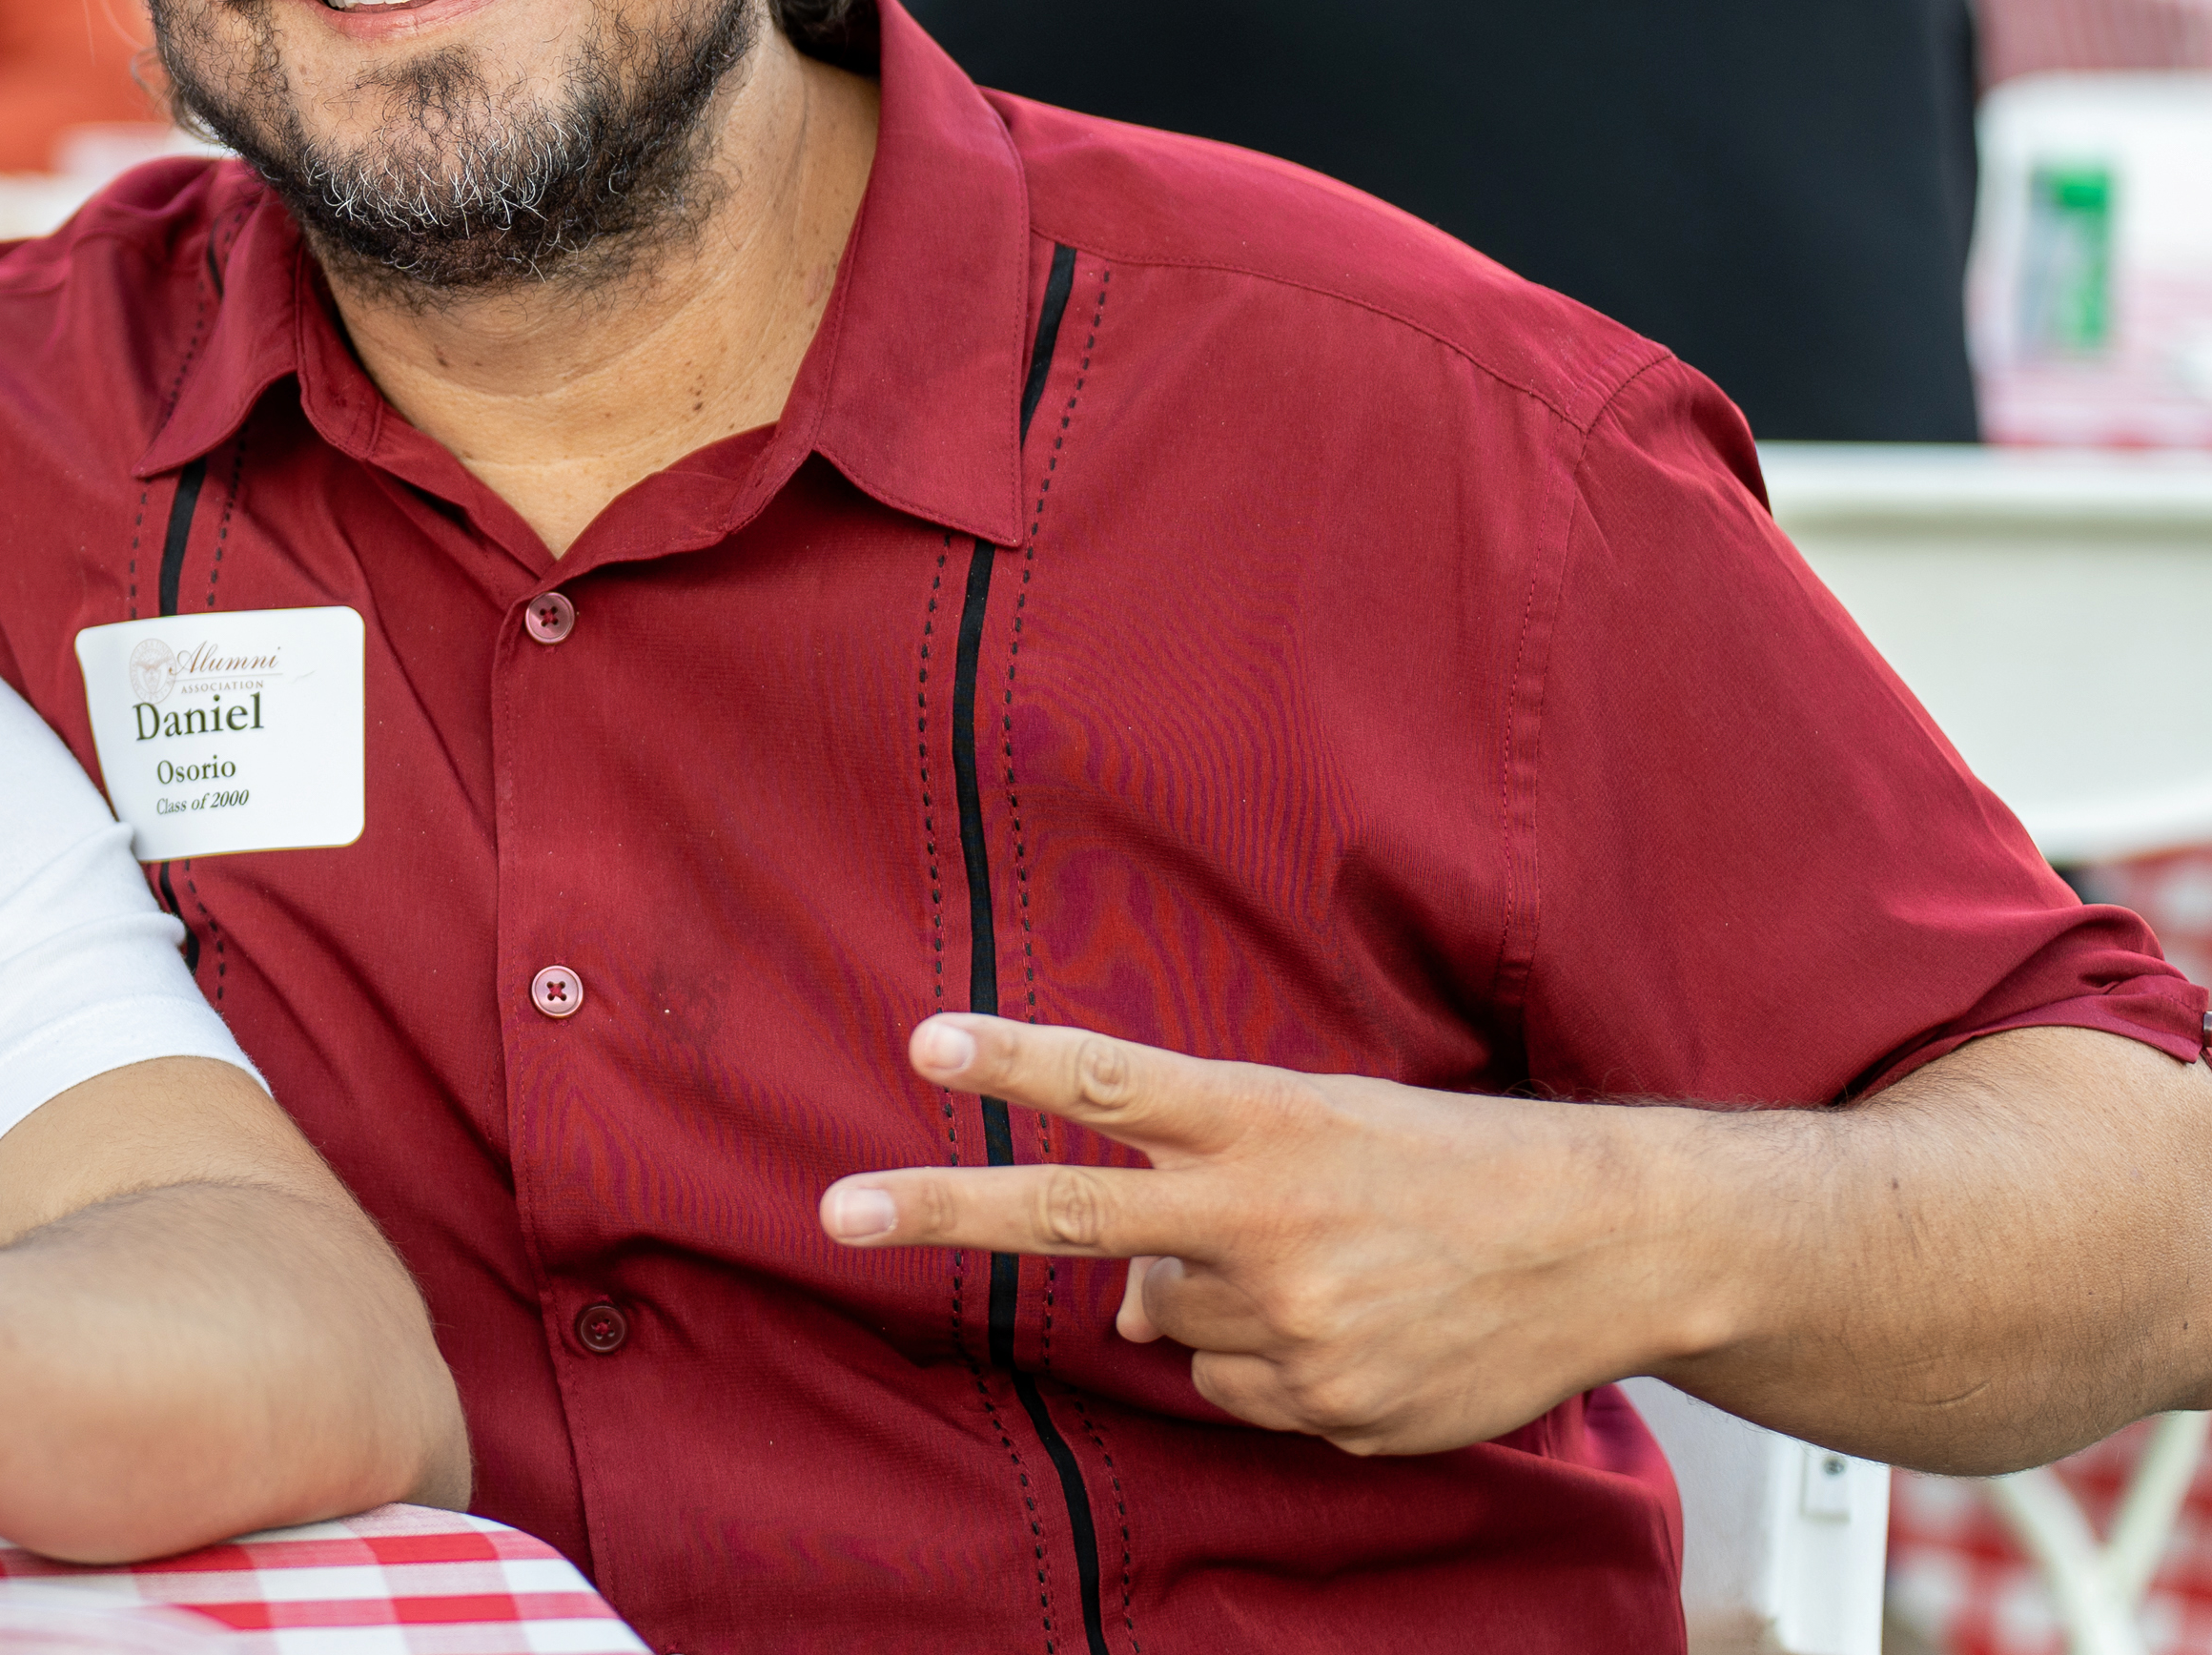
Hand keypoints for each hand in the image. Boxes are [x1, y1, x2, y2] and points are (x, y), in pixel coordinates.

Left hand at [817, 1014, 1708, 1455]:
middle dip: (946, 1210)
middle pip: (1074, 1214)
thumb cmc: (1447, 1163)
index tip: (925, 1041)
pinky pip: (1238, 1389)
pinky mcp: (1332, 1407)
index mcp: (1268, 1120)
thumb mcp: (1325, 1128)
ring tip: (1326, 1265)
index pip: (1116, 1084)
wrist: (1611, 1242)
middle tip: (837, 1211)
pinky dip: (1273, 1362)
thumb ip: (1201, 1182)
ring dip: (1212, 1297)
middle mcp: (1267, 1219)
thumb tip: (1112, 1296)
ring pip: (1167, 1319)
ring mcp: (1296, 1323)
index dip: (1015, 1062)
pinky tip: (1359, 1323)